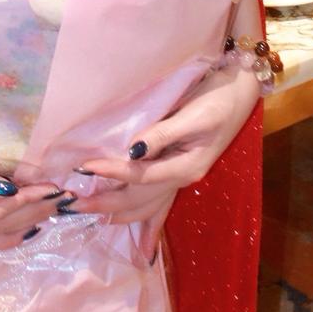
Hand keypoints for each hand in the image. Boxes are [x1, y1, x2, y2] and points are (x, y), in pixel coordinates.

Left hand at [77, 66, 259, 223]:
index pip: (140, 176)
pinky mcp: (176, 169)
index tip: (84, 168)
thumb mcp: (194, 115)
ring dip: (115, 211)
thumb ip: (163, 133)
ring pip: (144, 205)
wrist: (240, 93)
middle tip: (72, 204)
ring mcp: (179, 177)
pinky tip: (118, 218)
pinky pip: (152, 200)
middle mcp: (181, 178)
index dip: (111, 173)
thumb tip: (133, 150)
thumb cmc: (218, 100)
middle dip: (105, 205)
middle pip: (138, 200)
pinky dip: (133, 211)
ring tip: (87, 212)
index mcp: (186, 167)